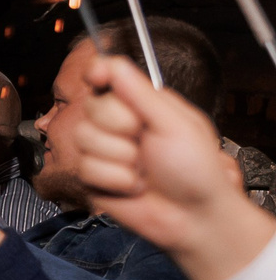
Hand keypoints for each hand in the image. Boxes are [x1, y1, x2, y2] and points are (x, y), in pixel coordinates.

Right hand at [73, 53, 275, 279]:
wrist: (192, 217)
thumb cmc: (195, 171)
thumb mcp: (174, 123)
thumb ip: (139, 92)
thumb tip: (110, 62)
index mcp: (141, 105)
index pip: (107, 76)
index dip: (98, 73)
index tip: (97, 76)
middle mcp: (119, 125)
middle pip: (91, 108)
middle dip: (119, 128)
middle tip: (144, 142)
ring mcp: (105, 151)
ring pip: (84, 140)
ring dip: (119, 159)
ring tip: (143, 170)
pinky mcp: (94, 178)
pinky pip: (85, 168)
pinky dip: (114, 179)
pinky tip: (133, 186)